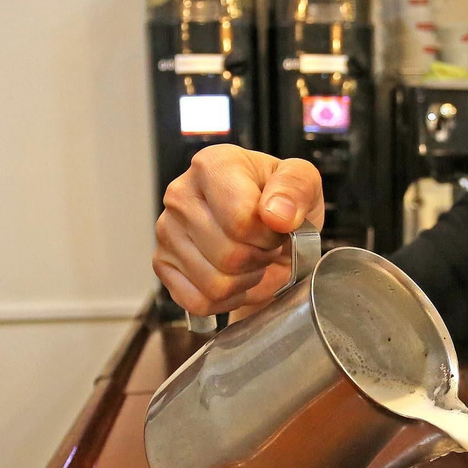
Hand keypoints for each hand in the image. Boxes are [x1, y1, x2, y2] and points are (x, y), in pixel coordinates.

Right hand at [153, 145, 325, 316]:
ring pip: (215, 284)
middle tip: (264, 245)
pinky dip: (225, 299)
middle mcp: (181, 195)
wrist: (266, 227)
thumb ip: (296, 188)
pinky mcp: (162, 263)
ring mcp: (167, 231)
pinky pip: (199, 302)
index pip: (240, 218)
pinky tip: (234, 277)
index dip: (269, 234)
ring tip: (250, 258)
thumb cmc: (281, 202)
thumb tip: (276, 214)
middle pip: (229, 255)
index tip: (277, 226)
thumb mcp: (305, 183)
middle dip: (259, 258)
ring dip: (245, 280)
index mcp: (213, 165)